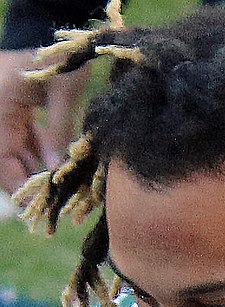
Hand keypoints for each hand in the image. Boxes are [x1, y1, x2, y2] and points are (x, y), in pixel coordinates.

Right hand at [0, 49, 89, 194]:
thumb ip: (58, 130)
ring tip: (60, 186)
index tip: (40, 206)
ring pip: (13, 153)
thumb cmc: (59, 58)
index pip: (1, 161)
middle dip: (28, 181)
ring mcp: (2, 113)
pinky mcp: (13, 110)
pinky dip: (36, 153)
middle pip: (5, 162)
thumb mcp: (64, 93)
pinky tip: (55, 164)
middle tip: (54, 202)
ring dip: (34, 169)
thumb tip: (55, 168)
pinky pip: (20, 140)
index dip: (19, 186)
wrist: (47, 27)